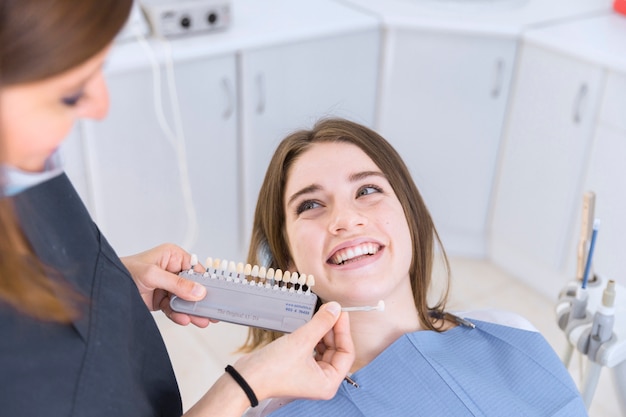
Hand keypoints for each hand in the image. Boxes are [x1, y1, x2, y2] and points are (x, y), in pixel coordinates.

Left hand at [120, 243, 212, 326]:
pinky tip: (185, 319)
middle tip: (211, 311)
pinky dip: (180, 315)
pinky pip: (175, 309)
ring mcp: (167, 286)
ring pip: (185, 300)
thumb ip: (177, 283)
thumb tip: (198, 290)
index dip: (204, 281)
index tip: (213, 293)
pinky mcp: (161, 300)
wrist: (105, 290)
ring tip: (202, 319)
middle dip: (200, 300)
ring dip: (192, 310)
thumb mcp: (152, 275)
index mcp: (172, 256)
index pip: (195, 269)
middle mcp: (172, 270)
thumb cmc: (123, 271)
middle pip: (193, 286)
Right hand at [233, 302, 353, 400]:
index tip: (341, 313)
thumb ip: (321, 323)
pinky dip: (313, 337)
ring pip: (325, 348)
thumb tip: (335, 309)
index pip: (346, 353)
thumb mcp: (301, 341)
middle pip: (336, 350)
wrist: (246, 377)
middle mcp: (322, 381)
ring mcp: (311, 374)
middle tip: (331, 311)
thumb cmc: (272, 370)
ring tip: (320, 316)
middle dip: (333, 330)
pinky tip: (311, 326)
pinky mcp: (300, 367)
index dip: (344, 331)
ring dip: (323, 332)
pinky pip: (313, 349)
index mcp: (328, 383)